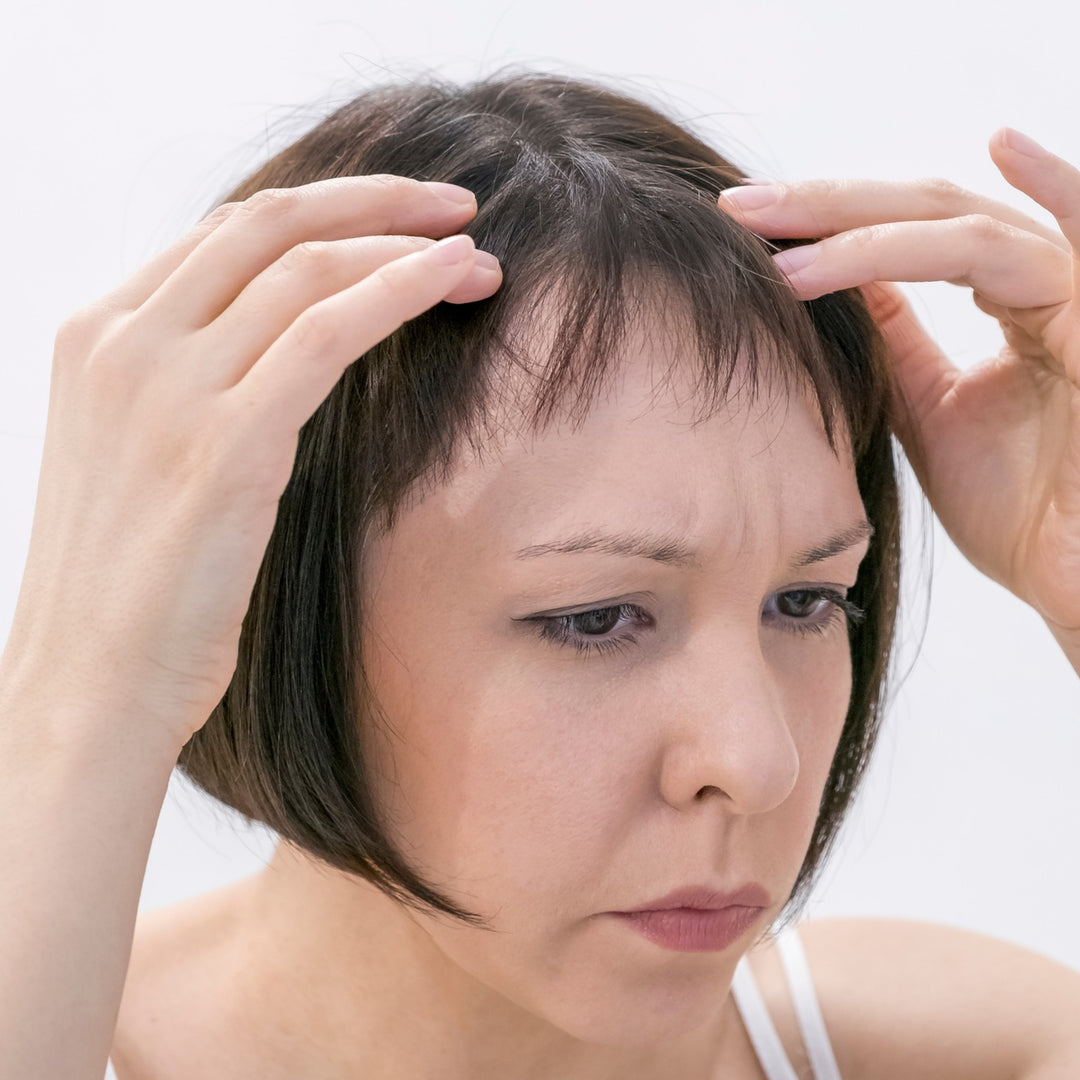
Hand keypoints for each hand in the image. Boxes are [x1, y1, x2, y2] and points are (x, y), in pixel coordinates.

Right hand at [2, 176, 500, 748]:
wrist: (91, 686)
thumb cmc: (134, 586)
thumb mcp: (146, 458)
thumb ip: (198, 386)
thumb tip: (288, 348)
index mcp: (97, 335)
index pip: (226, 233)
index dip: (325, 209)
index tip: (400, 215)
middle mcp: (122, 342)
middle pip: (268, 225)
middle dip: (375, 201)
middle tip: (455, 205)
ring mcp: (163, 387)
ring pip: (304, 269)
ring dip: (404, 248)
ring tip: (475, 257)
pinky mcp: (220, 444)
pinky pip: (324, 334)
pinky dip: (397, 292)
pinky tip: (451, 280)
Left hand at [718, 130, 1079, 637]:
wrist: (1071, 577)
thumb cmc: (1019, 508)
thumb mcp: (932, 411)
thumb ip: (899, 345)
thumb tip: (844, 289)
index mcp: (1008, 303)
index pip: (908, 240)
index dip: (827, 229)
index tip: (747, 230)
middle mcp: (1044, 285)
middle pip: (927, 214)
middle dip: (827, 208)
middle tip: (740, 207)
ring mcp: (1078, 298)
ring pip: (966, 229)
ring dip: (863, 226)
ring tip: (779, 227)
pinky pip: (1063, 250)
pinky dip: (1052, 187)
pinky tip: (999, 143)